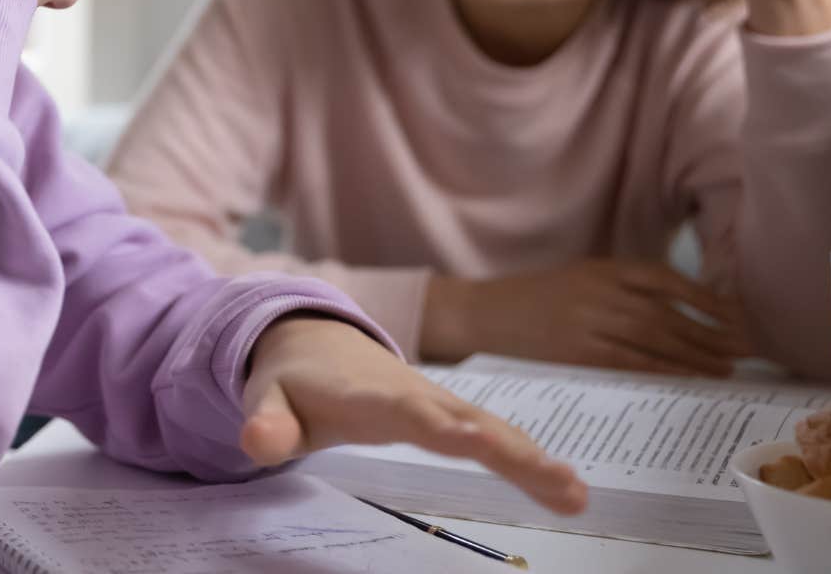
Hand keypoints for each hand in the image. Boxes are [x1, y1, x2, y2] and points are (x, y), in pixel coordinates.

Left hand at [242, 316, 587, 514]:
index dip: (437, 426)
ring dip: (533, 458)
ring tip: (575, 493)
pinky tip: (569, 490)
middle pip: (466, 420)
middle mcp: (414, 394)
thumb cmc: (293, 380)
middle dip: (507, 447)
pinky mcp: (454, 414)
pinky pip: (498, 436)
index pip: (406, 412)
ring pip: (493, 427)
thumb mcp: (267, 400)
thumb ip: (267, 422)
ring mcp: (439, 402)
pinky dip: (533, 459)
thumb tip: (256, 444)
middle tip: (552, 476)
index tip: (472, 441)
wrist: (314, 338)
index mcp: (368, 395)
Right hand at [420, 259, 751, 376]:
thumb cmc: (536, 298)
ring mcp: (588, 323)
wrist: (484, 314)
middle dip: (712, 332)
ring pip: (656, 340)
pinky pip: (632, 363)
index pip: (664, 279)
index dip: (705, 297)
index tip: (736, 313)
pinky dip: (665, 370)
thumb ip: (623, 286)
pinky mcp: (579, 354)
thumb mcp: (581, 278)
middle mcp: (600, 292)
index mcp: (602, 268)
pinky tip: (688, 377)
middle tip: (747, 348)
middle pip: (668, 314)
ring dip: (697, 355)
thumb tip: (682, 307)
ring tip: (727, 367)